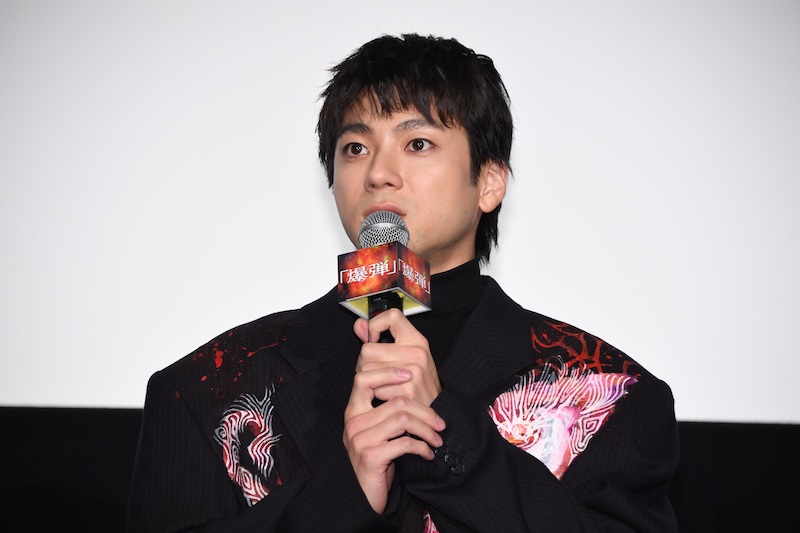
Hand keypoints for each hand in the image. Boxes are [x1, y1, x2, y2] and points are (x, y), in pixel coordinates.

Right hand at [343, 309, 444, 513]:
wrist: (362, 496)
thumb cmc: (375, 460)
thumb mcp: (377, 431)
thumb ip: (387, 410)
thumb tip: (413, 386)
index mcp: (353, 410)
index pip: (364, 378)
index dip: (388, 373)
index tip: (410, 375)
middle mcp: (353, 421)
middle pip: (396, 401)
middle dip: (425, 411)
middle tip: (440, 424)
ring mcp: (359, 439)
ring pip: (403, 419)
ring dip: (427, 430)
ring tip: (436, 440)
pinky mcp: (370, 456)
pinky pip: (405, 443)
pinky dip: (422, 447)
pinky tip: (428, 454)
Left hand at [353, 309, 441, 405]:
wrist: (436, 410)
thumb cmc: (418, 382)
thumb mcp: (405, 355)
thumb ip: (379, 338)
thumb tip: (358, 324)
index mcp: (416, 340)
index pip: (392, 316)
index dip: (375, 325)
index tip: (374, 339)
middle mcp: (417, 353)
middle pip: (367, 349)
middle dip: (364, 363)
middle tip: (375, 372)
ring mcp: (413, 371)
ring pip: (366, 370)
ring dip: (369, 381)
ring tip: (381, 385)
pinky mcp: (407, 390)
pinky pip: (374, 389)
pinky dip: (376, 396)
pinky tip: (387, 396)